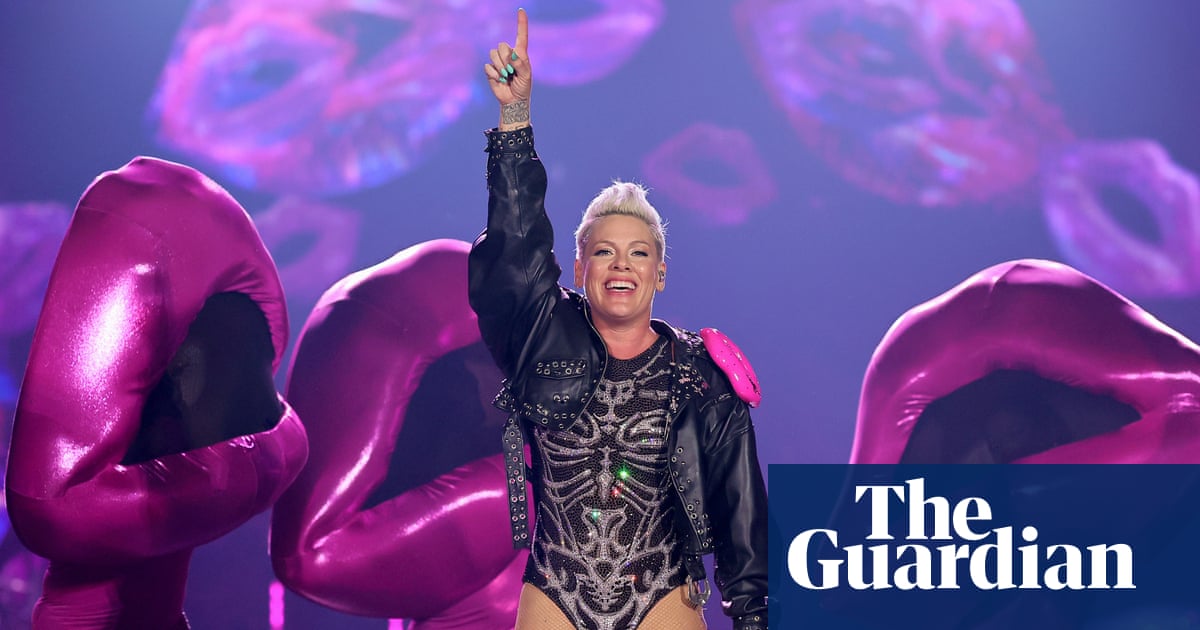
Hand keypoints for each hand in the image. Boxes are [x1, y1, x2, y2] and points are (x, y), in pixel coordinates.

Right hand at [485, 9, 530, 128]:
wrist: (513, 101)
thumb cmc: (523, 87)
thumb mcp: (526, 76)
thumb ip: (521, 65)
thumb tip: (512, 55)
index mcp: (520, 54)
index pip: (521, 35)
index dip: (521, 23)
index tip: (521, 10)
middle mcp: (509, 54)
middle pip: (502, 45)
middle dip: (506, 59)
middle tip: (512, 72)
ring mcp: (498, 61)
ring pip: (493, 54)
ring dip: (501, 67)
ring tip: (507, 76)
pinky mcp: (491, 69)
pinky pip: (489, 66)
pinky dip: (495, 75)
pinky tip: (500, 80)